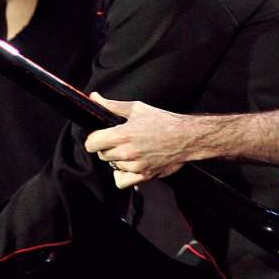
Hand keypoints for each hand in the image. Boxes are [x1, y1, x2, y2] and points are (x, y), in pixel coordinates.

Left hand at [83, 93, 200, 188]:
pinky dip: (123, 174)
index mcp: (123, 134)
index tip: (100, 136)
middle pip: (101, 155)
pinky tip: (130, 165)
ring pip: (112, 166)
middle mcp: (127, 152)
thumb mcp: (136, 109)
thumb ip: (111, 105)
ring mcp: (135, 166)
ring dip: (117, 160)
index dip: (94, 139)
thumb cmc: (163, 121)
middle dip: (107, 147)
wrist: (186, 137)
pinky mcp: (144, 176)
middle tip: (119, 141)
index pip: (91, 143)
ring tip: (130, 150)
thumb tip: (94, 97)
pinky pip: (121, 181)